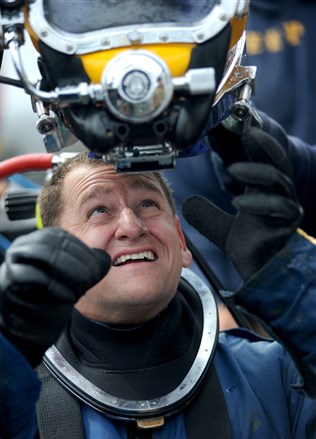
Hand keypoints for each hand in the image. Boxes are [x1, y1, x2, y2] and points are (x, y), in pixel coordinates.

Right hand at [0, 227, 110, 365]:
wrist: (24, 331)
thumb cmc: (48, 302)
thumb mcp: (73, 281)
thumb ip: (87, 267)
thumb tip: (104, 258)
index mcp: (36, 242)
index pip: (62, 237)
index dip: (84, 252)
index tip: (98, 268)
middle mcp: (21, 250)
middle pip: (55, 245)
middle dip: (80, 263)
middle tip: (90, 280)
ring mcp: (12, 265)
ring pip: (46, 256)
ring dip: (70, 273)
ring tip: (79, 289)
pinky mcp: (8, 284)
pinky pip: (34, 278)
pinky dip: (56, 288)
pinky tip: (66, 298)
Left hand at [182, 128, 302, 280]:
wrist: (260, 275)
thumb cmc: (251, 249)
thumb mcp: (222, 229)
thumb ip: (206, 215)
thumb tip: (186, 204)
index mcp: (266, 193)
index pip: (264, 161)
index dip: (256, 145)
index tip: (243, 129)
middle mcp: (280, 197)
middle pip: (279, 163)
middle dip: (265, 146)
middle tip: (249, 134)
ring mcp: (286, 210)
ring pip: (279, 181)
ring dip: (256, 173)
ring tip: (233, 170)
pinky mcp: (287, 226)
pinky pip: (278, 207)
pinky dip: (257, 203)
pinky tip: (238, 204)